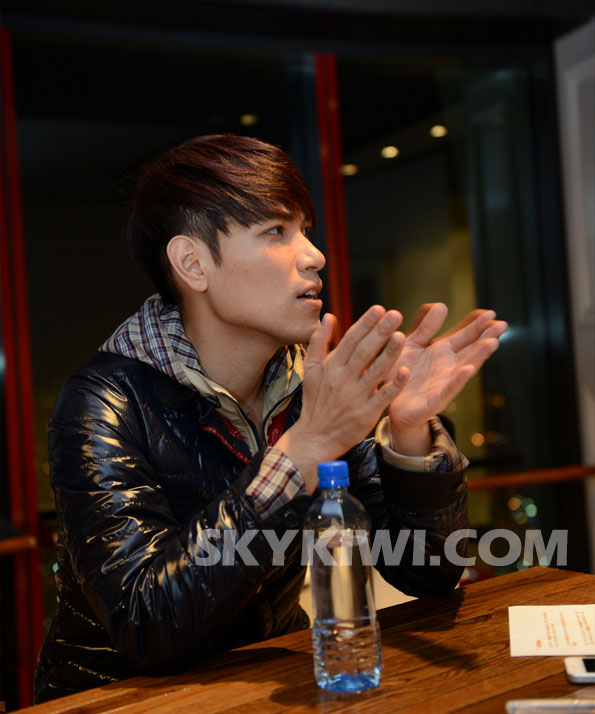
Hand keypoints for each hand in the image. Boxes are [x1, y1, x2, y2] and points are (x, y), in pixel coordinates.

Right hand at [276, 306, 409, 492]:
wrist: (316, 437)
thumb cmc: (315, 400)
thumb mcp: (311, 369)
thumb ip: (320, 341)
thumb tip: (329, 316)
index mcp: (332, 367)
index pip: (350, 340)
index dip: (365, 323)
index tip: (379, 309)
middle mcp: (344, 379)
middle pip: (364, 352)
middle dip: (380, 332)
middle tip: (395, 315)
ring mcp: (356, 396)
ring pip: (376, 371)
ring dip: (389, 353)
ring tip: (401, 335)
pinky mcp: (367, 413)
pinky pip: (383, 396)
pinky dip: (394, 384)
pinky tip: (405, 370)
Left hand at [386, 303, 507, 452]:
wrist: (387, 402)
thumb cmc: (400, 373)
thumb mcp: (411, 345)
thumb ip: (426, 328)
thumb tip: (442, 305)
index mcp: (441, 352)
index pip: (464, 336)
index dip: (477, 325)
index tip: (492, 313)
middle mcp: (447, 367)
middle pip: (471, 350)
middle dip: (486, 338)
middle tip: (503, 325)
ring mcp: (444, 384)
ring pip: (465, 368)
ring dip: (478, 357)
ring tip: (492, 343)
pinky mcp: (434, 401)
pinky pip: (448, 390)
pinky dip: (458, 380)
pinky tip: (468, 369)